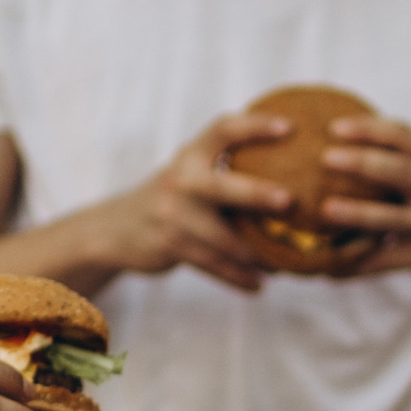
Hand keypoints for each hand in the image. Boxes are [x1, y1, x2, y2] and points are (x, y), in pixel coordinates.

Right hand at [88, 108, 298, 293]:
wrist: (116, 229)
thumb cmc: (173, 197)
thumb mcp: (190, 172)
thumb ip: (226, 168)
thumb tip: (294, 177)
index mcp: (192, 154)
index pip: (224, 129)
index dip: (257, 126)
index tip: (291, 127)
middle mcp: (182, 180)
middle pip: (223, 187)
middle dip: (257, 194)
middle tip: (289, 201)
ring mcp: (174, 215)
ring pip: (224, 240)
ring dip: (257, 255)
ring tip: (285, 264)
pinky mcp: (171, 246)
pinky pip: (214, 266)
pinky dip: (238, 277)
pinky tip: (258, 284)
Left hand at [320, 116, 410, 288]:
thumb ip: (407, 159)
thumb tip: (345, 142)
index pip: (403, 135)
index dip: (368, 128)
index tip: (334, 128)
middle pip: (398, 169)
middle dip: (361, 161)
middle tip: (326, 158)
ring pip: (390, 217)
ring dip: (356, 213)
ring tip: (325, 209)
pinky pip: (387, 260)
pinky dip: (358, 263)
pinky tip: (330, 266)